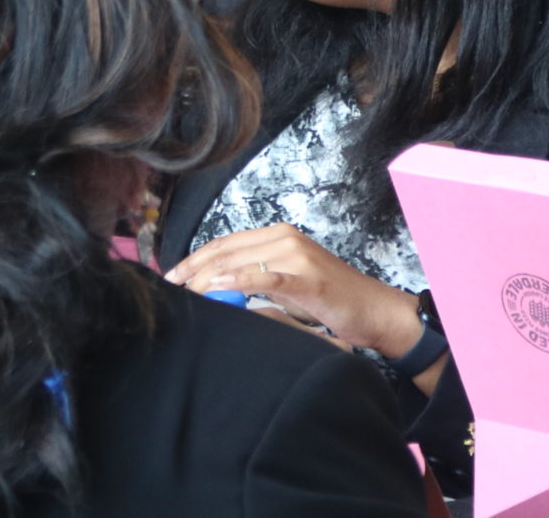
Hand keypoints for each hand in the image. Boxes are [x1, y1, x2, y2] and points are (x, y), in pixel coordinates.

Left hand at [166, 224, 434, 373]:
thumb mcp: (286, 286)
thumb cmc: (331, 300)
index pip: (225, 243)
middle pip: (226, 250)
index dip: (195, 258)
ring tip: (188, 292)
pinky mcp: (309, 277)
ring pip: (240, 262)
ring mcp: (297, 255)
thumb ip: (255, 281)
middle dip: (194, 268)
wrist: (376, 311)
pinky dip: (240, 281)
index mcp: (277, 236)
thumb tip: (216, 290)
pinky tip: (218, 288)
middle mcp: (284, 238)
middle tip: (172, 286)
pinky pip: (267, 277)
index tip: (173, 276)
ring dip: (209, 278)